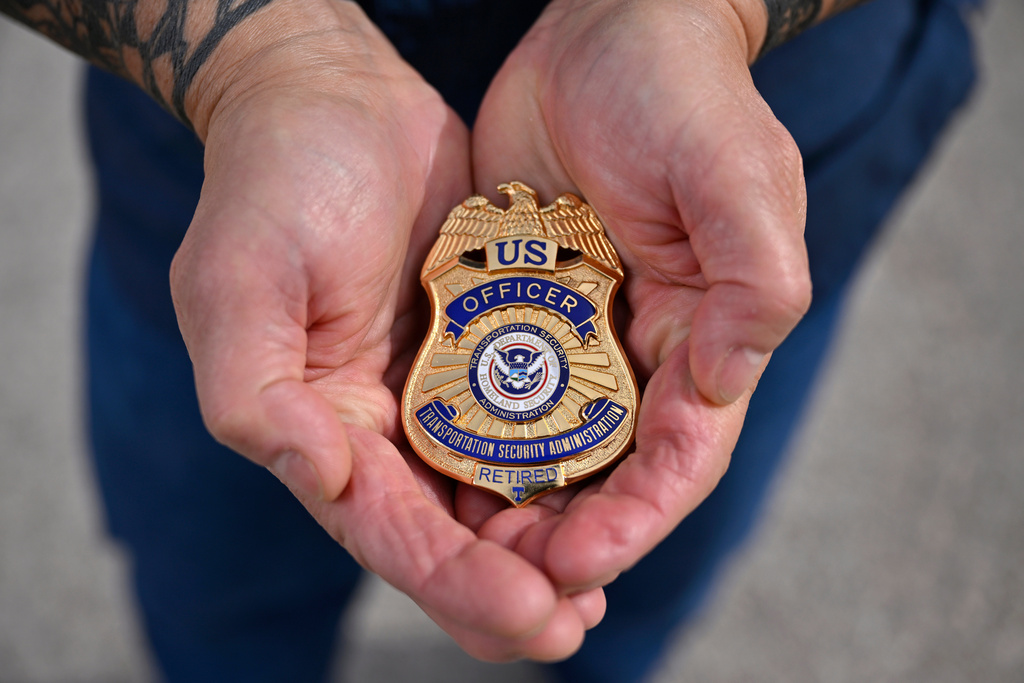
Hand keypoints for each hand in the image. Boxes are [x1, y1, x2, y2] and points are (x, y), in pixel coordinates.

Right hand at [169, 1, 599, 660]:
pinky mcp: (490, 344)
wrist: (333, 99)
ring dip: (547, 544)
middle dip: (508, 588)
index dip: (454, 582)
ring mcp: (442, 389)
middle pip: (449, 534)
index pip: (390, 530)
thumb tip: (320, 479)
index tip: (529, 615)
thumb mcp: (238, 286)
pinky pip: (534, 417)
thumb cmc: (273, 185)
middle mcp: (386, 425)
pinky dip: (567, 463)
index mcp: (325, 427)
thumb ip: (255, 397)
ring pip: (497, 491)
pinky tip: (613, 490)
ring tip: (602, 588)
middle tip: (575, 628)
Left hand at [464, 0, 810, 594]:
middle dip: (565, 537)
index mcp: (703, 335)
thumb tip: (720, 383)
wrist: (604, 27)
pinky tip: (427, 477)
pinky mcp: (513, 308)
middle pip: (607, 474)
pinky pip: (489, 390)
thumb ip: (753, 278)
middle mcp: (639, 352)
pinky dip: (468, 440)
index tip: (580, 564)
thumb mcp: (735, 172)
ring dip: (510, 507)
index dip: (636, 521)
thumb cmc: (680, 92)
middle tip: (509, 588)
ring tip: (461, 558)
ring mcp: (572, 336)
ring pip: (543, 448)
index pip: (678, 458)